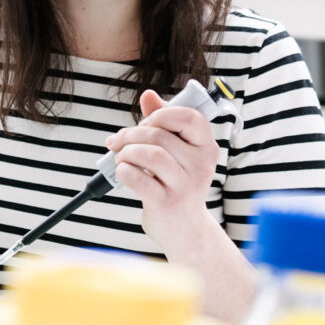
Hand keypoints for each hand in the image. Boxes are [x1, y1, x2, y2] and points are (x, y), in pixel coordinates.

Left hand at [104, 89, 218, 249]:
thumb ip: (163, 122)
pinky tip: (123, 172)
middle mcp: (200, 165)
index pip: (189, 117)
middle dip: (130, 134)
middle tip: (118, 142)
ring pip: (148, 154)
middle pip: (159, 134)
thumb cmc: (177, 184)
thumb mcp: (177, 153)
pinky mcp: (166, 203)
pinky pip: (136, 177)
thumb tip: (148, 95)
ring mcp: (185, 186)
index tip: (144, 121)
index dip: (161, 114)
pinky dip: (123, 171)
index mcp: (206, 148)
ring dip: (125, 152)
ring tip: (120, 158)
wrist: (184, 229)